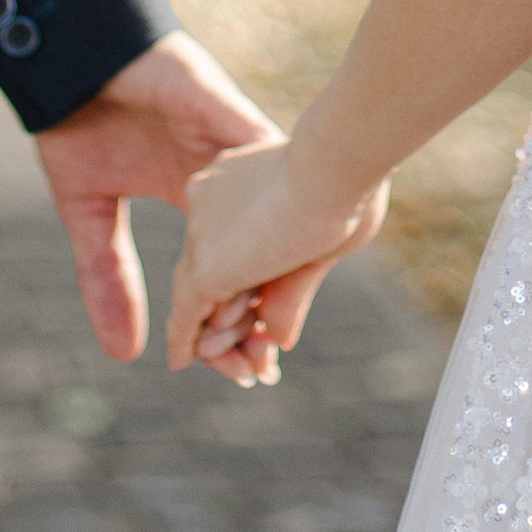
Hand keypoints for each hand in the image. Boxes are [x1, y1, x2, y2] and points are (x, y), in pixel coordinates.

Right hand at [33, 31, 279, 364]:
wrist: (74, 55)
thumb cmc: (78, 119)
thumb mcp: (89, 212)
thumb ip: (107, 275)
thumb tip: (127, 354)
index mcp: (196, 200)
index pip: (228, 272)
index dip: (235, 320)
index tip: (242, 372)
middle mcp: (225, 179)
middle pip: (261, 252)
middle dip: (264, 311)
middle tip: (263, 367)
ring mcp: (233, 148)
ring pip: (272, 215)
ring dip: (275, 269)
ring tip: (274, 331)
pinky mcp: (231, 115)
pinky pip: (264, 164)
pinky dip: (273, 205)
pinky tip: (285, 249)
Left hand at [166, 134, 387, 384]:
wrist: (335, 163)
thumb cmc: (348, 185)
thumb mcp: (320, 241)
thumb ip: (290, 288)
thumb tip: (278, 339)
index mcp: (237, 182)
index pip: (234, 243)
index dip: (251, 286)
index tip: (267, 318)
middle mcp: (208, 202)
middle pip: (212, 270)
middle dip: (234, 319)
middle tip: (260, 358)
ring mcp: (202, 234)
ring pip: (199, 296)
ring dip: (223, 339)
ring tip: (251, 368)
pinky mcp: (204, 268)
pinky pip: (188, 313)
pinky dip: (186, 339)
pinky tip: (183, 360)